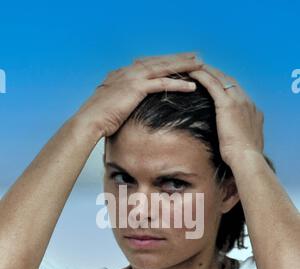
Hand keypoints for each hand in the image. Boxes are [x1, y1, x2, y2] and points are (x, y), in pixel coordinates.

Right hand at [75, 52, 203, 136]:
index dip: (162, 62)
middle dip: (177, 58)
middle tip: (194, 56)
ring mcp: (132, 78)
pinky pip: (162, 83)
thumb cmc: (97, 119)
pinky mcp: (137, 88)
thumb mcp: (109, 107)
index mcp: (120, 74)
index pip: (146, 64)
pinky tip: (192, 85)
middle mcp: (127, 72)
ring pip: (163, 68)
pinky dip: (178, 84)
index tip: (175, 62)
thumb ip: (119, 102)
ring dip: (182, 66)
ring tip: (199, 65)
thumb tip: (124, 110)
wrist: (89, 121)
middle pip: (157, 62)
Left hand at [188, 64, 263, 165]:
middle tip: (203, 67)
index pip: (238, 92)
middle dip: (217, 73)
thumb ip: (238, 137)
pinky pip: (212, 85)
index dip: (226, 85)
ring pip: (221, 79)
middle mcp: (248, 102)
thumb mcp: (243, 144)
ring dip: (208, 71)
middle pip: (230, 81)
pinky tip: (192, 73)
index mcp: (253, 112)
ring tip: (194, 66)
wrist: (247, 159)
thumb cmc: (243, 158)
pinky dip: (202, 77)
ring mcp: (239, 101)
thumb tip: (231, 142)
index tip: (217, 82)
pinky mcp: (227, 104)